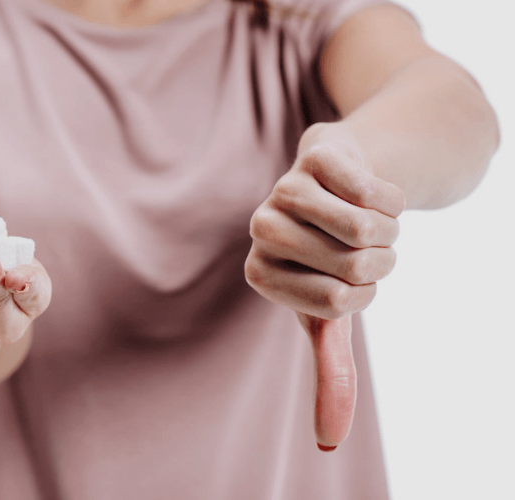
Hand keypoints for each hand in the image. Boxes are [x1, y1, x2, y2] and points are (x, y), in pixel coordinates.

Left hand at [244, 132, 404, 449]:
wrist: (338, 187)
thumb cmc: (330, 255)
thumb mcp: (330, 314)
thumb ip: (328, 371)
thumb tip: (328, 443)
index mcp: (260, 274)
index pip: (335, 303)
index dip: (362, 293)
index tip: (348, 278)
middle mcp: (261, 230)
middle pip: (351, 266)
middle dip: (380, 260)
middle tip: (367, 247)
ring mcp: (283, 188)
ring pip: (363, 226)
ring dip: (389, 229)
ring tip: (372, 221)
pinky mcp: (312, 155)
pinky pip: (372, 187)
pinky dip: (391, 196)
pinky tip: (371, 190)